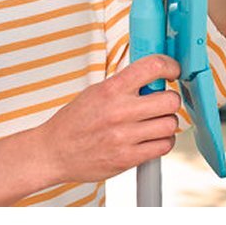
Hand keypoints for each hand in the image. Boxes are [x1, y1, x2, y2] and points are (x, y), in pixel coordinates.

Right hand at [37, 54, 180, 183]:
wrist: (53, 152)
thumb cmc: (74, 121)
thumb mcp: (96, 91)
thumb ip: (124, 83)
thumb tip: (153, 74)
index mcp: (111, 89)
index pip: (152, 67)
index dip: (170, 66)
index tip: (172, 70)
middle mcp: (120, 111)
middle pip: (170, 100)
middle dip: (170, 99)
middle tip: (162, 101)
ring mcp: (124, 137)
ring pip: (170, 124)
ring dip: (167, 123)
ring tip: (155, 122)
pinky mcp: (127, 158)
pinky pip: (163, 147)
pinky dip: (163, 141)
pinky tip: (152, 138)